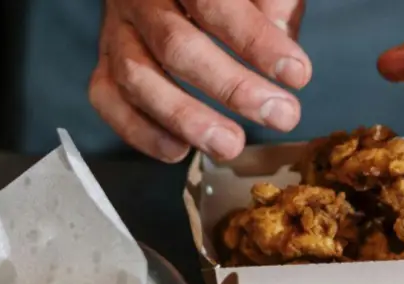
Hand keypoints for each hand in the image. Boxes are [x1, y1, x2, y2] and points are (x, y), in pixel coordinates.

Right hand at [89, 0, 309, 162]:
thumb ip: (273, 4)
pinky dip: (140, 131)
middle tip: (281, 116)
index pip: (214, 3)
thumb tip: (281, 39)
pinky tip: (178, 150)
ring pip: (137, 78)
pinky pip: (108, 100)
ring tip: (230, 146)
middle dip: (233, 87)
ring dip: (185, 118)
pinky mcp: (106, 64)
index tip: (298, 74)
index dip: (256, 42)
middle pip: (176, 45)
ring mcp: (117, 32)